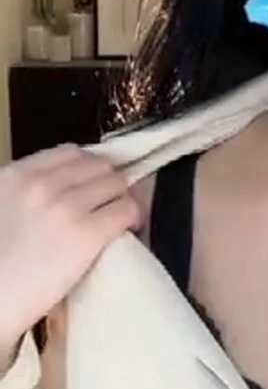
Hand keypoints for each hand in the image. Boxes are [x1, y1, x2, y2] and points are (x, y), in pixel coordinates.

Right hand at [0, 143, 141, 367]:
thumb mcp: (0, 210)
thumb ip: (24, 194)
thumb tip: (61, 192)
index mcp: (16, 176)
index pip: (70, 152)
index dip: (89, 167)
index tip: (94, 183)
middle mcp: (42, 184)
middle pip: (98, 166)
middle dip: (109, 182)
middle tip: (110, 202)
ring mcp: (65, 207)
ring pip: (117, 184)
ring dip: (123, 199)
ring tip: (120, 218)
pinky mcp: (86, 235)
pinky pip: (126, 210)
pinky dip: (133, 217)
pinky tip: (128, 230)